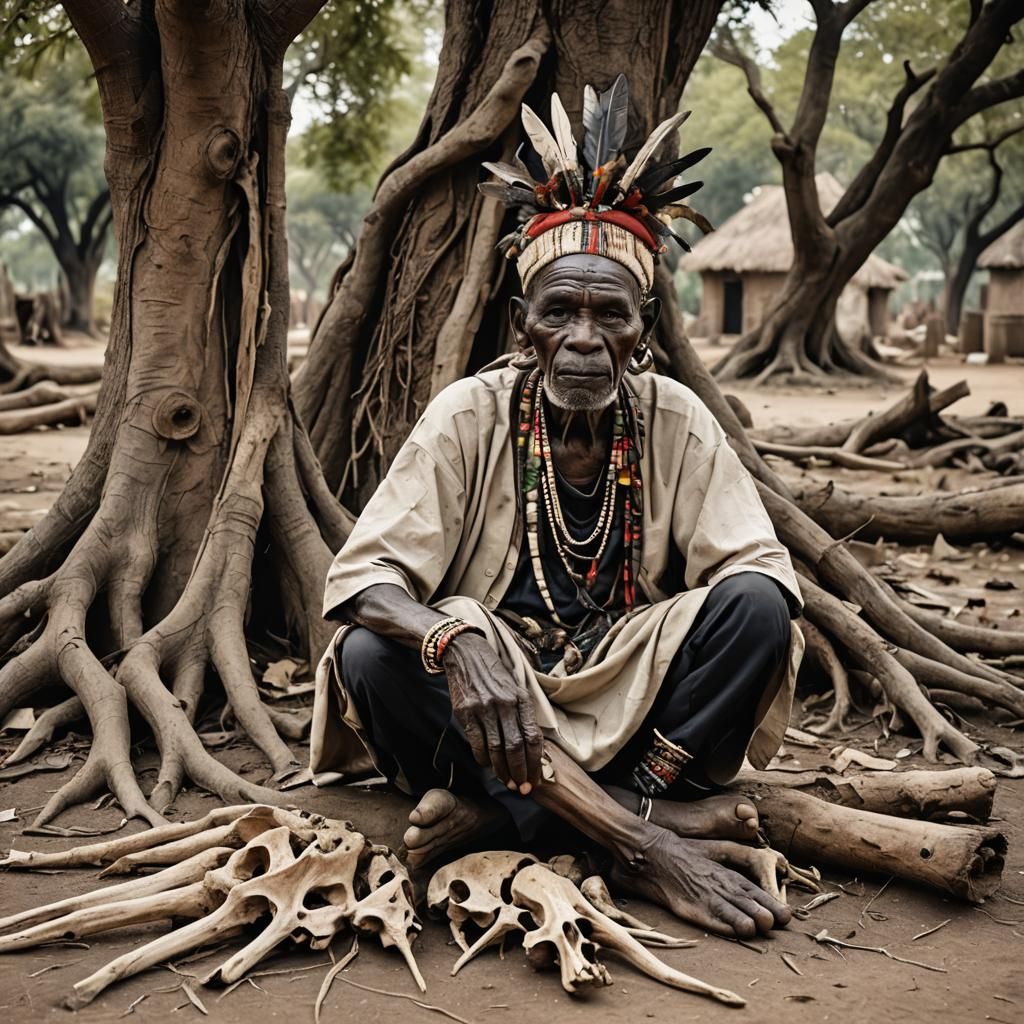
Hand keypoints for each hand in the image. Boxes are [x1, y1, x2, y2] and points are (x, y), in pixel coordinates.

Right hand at [442, 633, 543, 794]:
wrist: (465, 653)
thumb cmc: (493, 674)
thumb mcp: (515, 688)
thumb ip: (523, 714)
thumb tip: (531, 748)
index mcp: (522, 699)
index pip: (533, 737)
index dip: (536, 762)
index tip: (536, 779)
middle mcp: (505, 704)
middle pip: (516, 747)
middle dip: (520, 772)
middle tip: (522, 789)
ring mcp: (485, 708)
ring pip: (496, 749)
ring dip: (502, 770)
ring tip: (507, 782)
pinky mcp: (466, 712)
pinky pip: (477, 743)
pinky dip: (483, 759)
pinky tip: (488, 765)